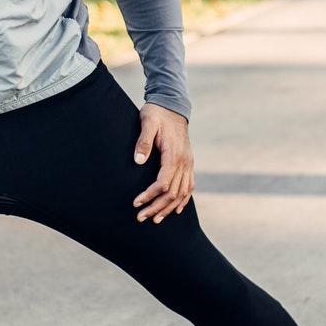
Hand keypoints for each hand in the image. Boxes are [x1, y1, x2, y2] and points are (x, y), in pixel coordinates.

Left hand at [131, 103, 193, 223]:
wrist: (172, 105)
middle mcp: (184, 162)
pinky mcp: (188, 163)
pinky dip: (183, 200)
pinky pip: (189, 186)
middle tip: (140, 218)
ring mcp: (188, 163)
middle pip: (172, 193)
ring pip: (182, 193)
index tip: (136, 203)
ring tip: (155, 220)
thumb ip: (143, 142)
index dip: (150, 195)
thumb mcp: (147, 122)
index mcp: (174, 154)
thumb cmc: (157, 113)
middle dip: (156, 207)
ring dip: (169, 208)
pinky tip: (176, 210)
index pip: (163, 183)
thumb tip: (138, 162)